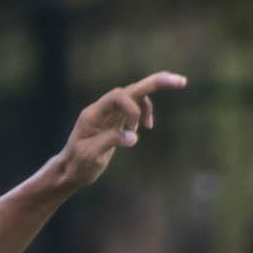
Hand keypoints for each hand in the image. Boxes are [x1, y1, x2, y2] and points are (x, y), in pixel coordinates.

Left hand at [44, 71, 185, 191]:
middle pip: (131, 89)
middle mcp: (103, 109)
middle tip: (181, 82)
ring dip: (150, 101)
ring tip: (152, 123)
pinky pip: (135, 107)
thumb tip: (133, 138)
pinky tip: (146, 126)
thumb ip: (110, 142)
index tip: (135, 130)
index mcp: (93, 113)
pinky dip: (145, 112)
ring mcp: (110, 114)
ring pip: (135, 96)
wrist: (71, 170)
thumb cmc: (77, 164)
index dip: (132, 107)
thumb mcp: (90, 155)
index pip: (117, 96)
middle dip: (156, 83)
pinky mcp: (117, 120)